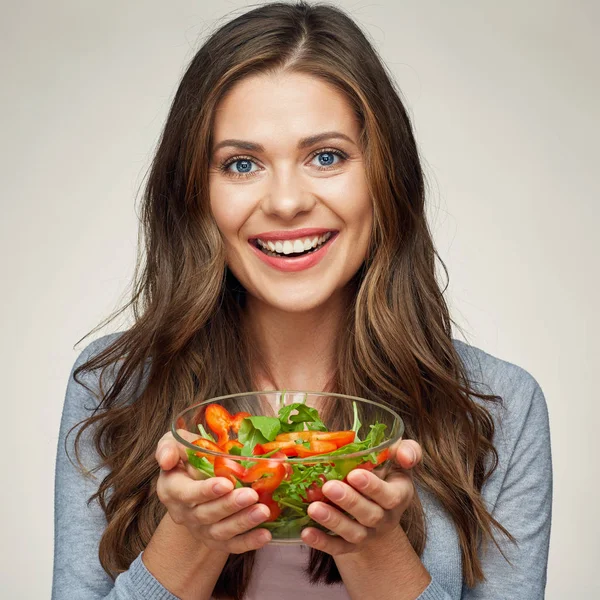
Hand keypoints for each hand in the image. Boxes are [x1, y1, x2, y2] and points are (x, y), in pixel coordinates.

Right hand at [154, 430, 272, 552]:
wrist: (195, 480)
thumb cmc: (187, 457)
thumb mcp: (176, 444)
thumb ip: (169, 447)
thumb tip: (166, 459)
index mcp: (173, 490)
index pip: (186, 494)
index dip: (206, 491)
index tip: (226, 483)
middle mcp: (184, 514)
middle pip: (206, 514)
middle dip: (230, 506)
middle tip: (251, 495)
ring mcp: (200, 529)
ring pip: (220, 532)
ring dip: (242, 523)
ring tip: (263, 511)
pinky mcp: (216, 540)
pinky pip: (231, 546)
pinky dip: (248, 542)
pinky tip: (265, 535)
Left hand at [300, 439, 421, 554]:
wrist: (381, 512)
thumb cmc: (386, 477)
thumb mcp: (398, 461)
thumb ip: (408, 451)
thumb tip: (405, 455)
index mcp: (398, 495)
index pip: (390, 496)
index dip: (373, 487)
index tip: (354, 474)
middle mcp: (385, 518)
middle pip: (369, 515)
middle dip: (349, 501)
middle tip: (329, 487)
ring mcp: (368, 535)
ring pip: (352, 533)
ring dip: (333, 521)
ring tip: (313, 508)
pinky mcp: (350, 546)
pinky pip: (337, 548)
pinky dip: (322, 542)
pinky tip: (306, 532)